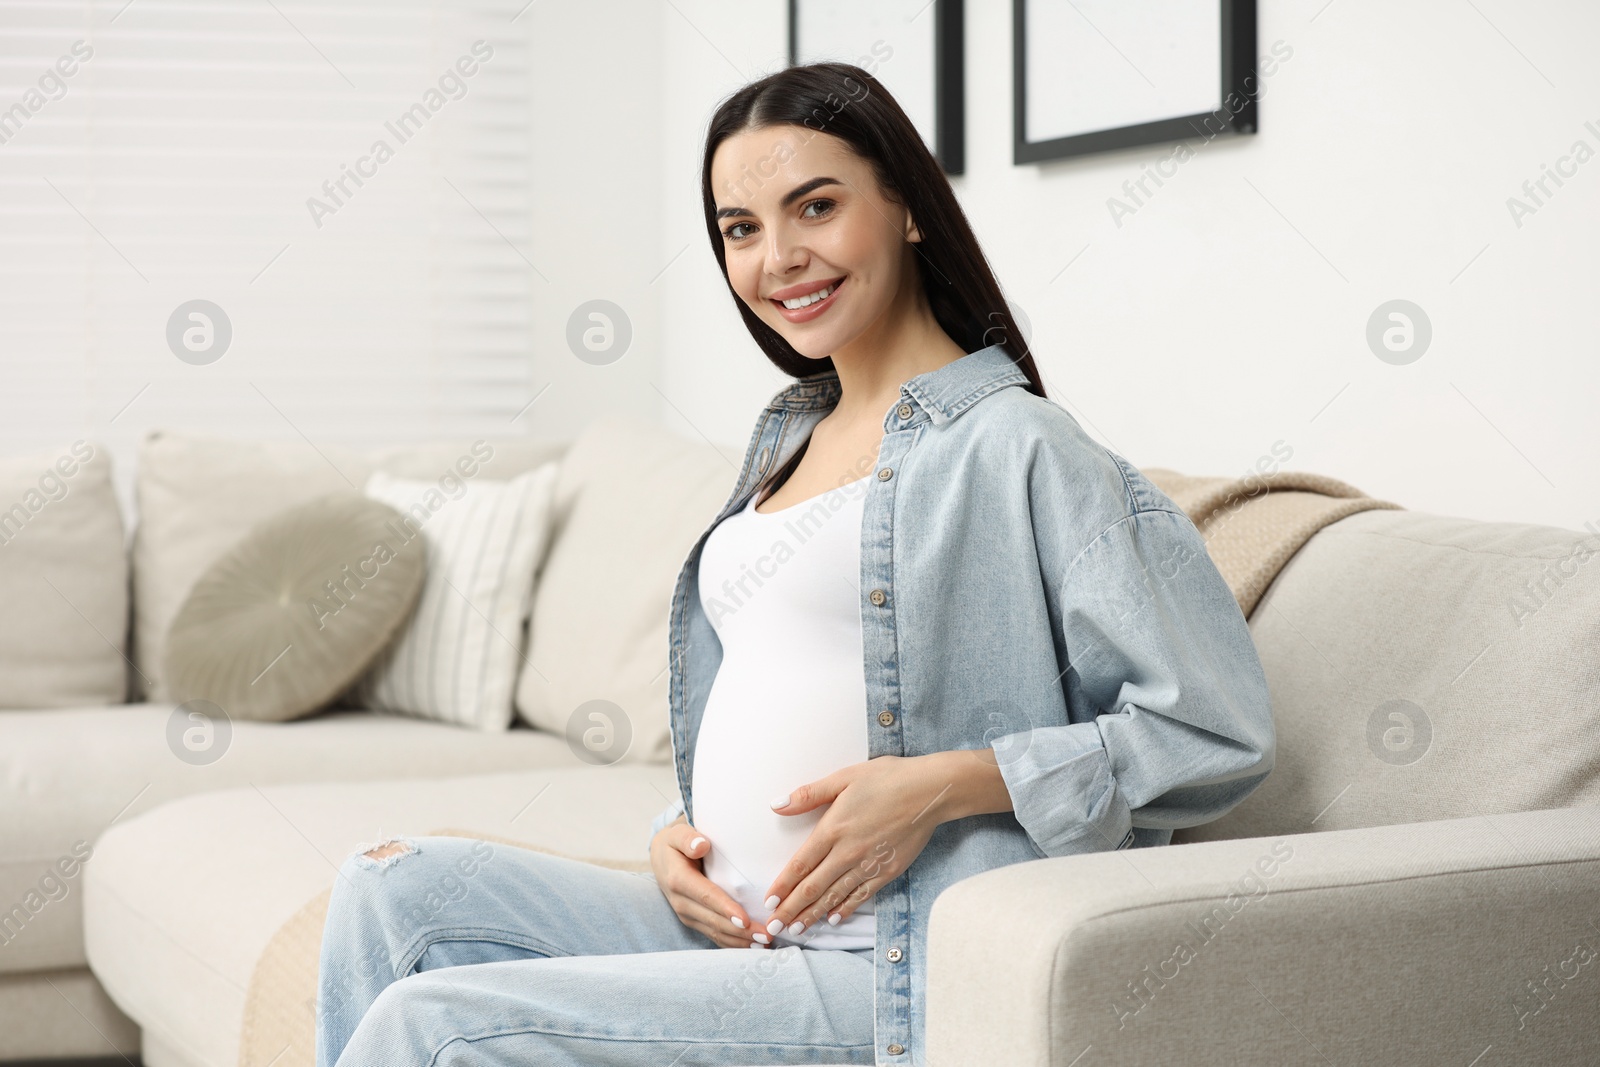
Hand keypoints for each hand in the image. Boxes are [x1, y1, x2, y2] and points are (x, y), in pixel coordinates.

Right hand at [649, 814, 765, 948]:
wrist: (661, 858)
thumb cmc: (675, 844)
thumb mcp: (677, 834)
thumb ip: (687, 838)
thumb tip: (701, 845)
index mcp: (679, 880)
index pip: (705, 896)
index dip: (725, 909)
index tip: (745, 920)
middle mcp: (681, 902)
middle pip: (714, 920)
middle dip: (740, 931)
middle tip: (766, 935)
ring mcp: (687, 914)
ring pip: (715, 932)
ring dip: (739, 940)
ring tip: (764, 944)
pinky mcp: (694, 921)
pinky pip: (714, 935)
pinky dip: (732, 942)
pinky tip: (752, 945)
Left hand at [761, 754, 950, 939]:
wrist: (930, 791)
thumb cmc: (887, 778)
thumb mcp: (844, 777)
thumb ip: (809, 794)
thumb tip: (777, 805)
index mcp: (833, 829)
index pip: (800, 865)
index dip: (782, 886)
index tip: (768, 903)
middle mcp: (848, 852)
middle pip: (813, 888)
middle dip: (791, 910)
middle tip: (775, 928)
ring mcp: (869, 865)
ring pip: (834, 896)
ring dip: (813, 915)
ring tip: (797, 929)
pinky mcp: (887, 871)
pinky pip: (861, 895)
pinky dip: (846, 909)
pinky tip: (834, 918)